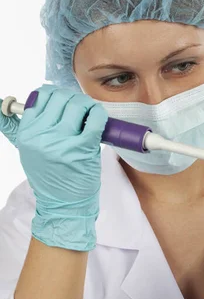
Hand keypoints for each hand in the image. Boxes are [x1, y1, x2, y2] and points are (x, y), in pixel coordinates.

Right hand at [1, 85, 107, 250]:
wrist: (64, 204)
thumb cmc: (49, 176)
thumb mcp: (26, 151)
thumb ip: (16, 127)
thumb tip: (5, 103)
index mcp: (26, 134)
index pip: (40, 97)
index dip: (54, 94)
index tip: (62, 102)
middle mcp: (42, 137)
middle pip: (60, 98)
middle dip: (72, 99)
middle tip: (79, 108)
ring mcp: (63, 143)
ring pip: (77, 105)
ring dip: (87, 105)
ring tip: (89, 114)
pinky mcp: (83, 149)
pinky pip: (95, 119)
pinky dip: (99, 113)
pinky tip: (99, 118)